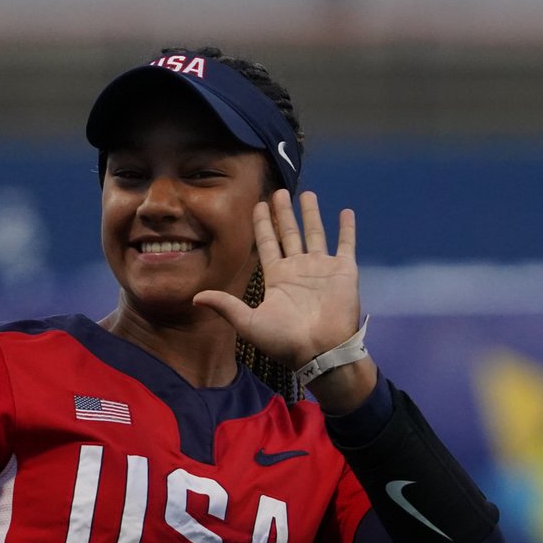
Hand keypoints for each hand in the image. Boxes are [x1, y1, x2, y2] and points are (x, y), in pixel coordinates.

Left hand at [194, 189, 360, 369]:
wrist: (322, 351)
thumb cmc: (285, 340)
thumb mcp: (249, 323)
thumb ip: (225, 305)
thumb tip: (195, 297)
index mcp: (277, 277)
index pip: (267, 243)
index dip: (262, 224)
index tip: (258, 204)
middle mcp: (298, 269)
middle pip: (289, 234)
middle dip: (284, 213)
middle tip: (279, 191)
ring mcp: (322, 269)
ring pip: (315, 234)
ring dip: (311, 215)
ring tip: (307, 194)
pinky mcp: (344, 271)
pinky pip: (345, 245)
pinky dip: (346, 229)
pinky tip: (345, 212)